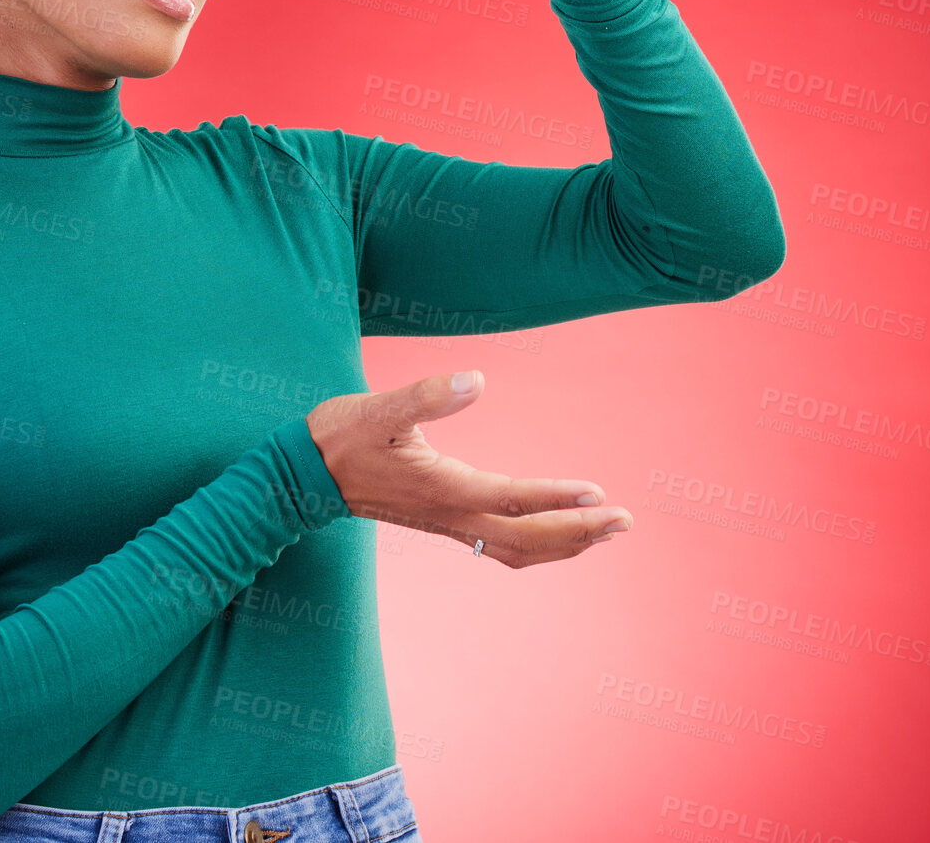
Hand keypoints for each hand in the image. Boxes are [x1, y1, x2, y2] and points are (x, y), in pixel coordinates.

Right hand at [306, 370, 632, 567]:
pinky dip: (534, 544)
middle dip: (579, 534)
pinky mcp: (440, 520)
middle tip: (626, 522)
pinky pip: (499, 544)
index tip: (600, 496)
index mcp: (444, 488)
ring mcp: (446, 522)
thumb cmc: (341, 436)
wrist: (303, 474)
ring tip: (603, 532)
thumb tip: (475, 380)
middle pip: (527, 539)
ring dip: (563, 544)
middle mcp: (451, 513)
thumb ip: (426, 396)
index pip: (514, 500)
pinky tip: (547, 532)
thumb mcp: (380, 408)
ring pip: (516, 549)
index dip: (558, 499)